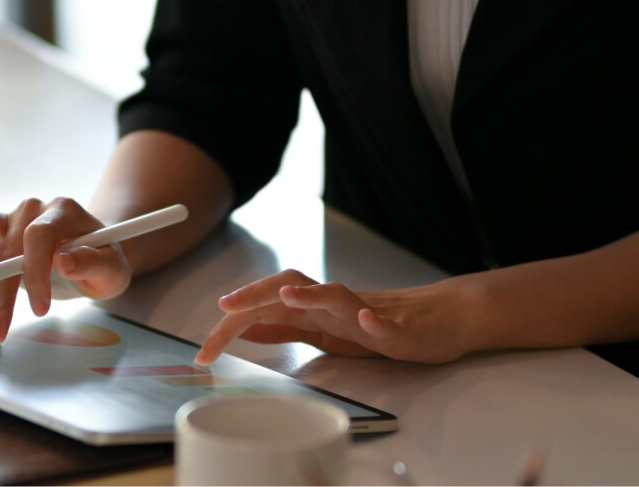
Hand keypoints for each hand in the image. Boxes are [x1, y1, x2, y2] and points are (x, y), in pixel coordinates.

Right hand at [0, 197, 134, 342]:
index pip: (38, 235)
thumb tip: (63, 260)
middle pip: (6, 242)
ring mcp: (7, 216)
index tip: (39, 309)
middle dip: (1, 291)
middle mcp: (31, 209)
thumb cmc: (101, 262)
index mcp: (63, 211)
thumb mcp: (111, 269)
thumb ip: (93, 263)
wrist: (90, 255)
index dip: (35, 272)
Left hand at [194, 269, 478, 365]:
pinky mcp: (396, 327)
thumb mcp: (320, 332)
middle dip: (256, 296)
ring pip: (334, 295)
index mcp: (311, 308)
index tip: (205, 349)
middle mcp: (332, 302)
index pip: (263, 309)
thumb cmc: (374, 326)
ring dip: (310, 293)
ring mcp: (364, 311)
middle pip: (290, 289)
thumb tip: (246, 328)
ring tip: (286, 295)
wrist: (433, 321)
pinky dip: (372, 320)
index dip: (233, 324)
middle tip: (226, 307)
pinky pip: (383, 322)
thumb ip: (284, 328)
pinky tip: (365, 319)